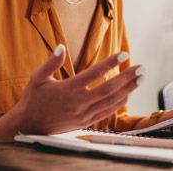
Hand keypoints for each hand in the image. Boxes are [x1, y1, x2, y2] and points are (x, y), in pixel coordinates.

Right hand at [14, 44, 145, 134]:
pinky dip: (120, 103)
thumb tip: (60, 46)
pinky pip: (107, 112)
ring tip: (141, 78)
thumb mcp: (37, 78)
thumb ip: (51, 62)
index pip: (93, 74)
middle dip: (127, 77)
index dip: (110, 63)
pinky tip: (129, 93)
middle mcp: (78, 103)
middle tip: (142, 68)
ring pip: (111, 102)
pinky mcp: (86, 122)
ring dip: (128, 89)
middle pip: (108, 89)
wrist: (30, 125)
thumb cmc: (34, 99)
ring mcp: (83, 114)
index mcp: (67, 89)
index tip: (123, 54)